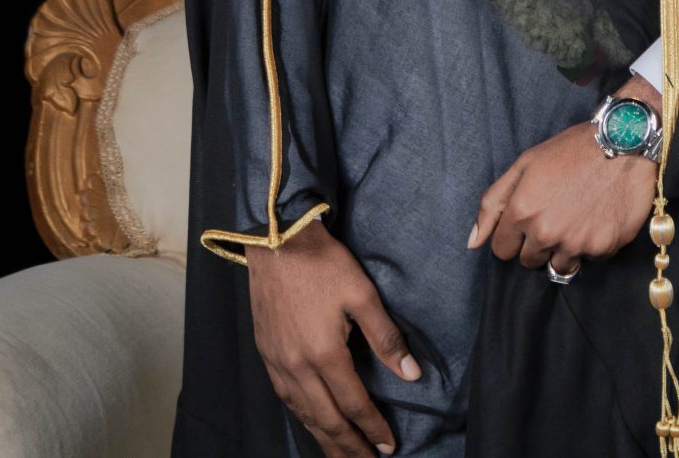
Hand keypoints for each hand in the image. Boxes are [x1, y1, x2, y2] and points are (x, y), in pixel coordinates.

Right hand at [246, 222, 419, 457]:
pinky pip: (286, 399)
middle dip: (348, 446)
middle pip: (326, 419)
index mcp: (324, 354)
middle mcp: (296, 367)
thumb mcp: (363, 295)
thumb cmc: (323, 264)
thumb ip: (387, 337)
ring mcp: (277, 363)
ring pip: (303, 414)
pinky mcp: (266, 355)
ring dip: (324, 438)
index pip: (353, 404)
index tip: (389, 446)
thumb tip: (411, 374)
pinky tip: (312, 422)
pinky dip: (302, 418)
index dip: (372, 428)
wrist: (276, 242)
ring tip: (342, 455)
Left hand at [468, 78, 659, 275]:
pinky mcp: (604, 247)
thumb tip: (473, 242)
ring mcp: (576, 242)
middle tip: (557, 216)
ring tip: (578, 219)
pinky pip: (590, 258)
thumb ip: (493, 203)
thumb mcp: (525, 165)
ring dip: (565, 248)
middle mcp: (546, 232)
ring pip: (560, 265)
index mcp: (522, 212)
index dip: (513, 236)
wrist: (625, 141)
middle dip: (538, 244)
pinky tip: (599, 218)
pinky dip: (593, 244)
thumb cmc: (572, 150)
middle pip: (529, 261)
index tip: (529, 222)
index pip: (502, 250)